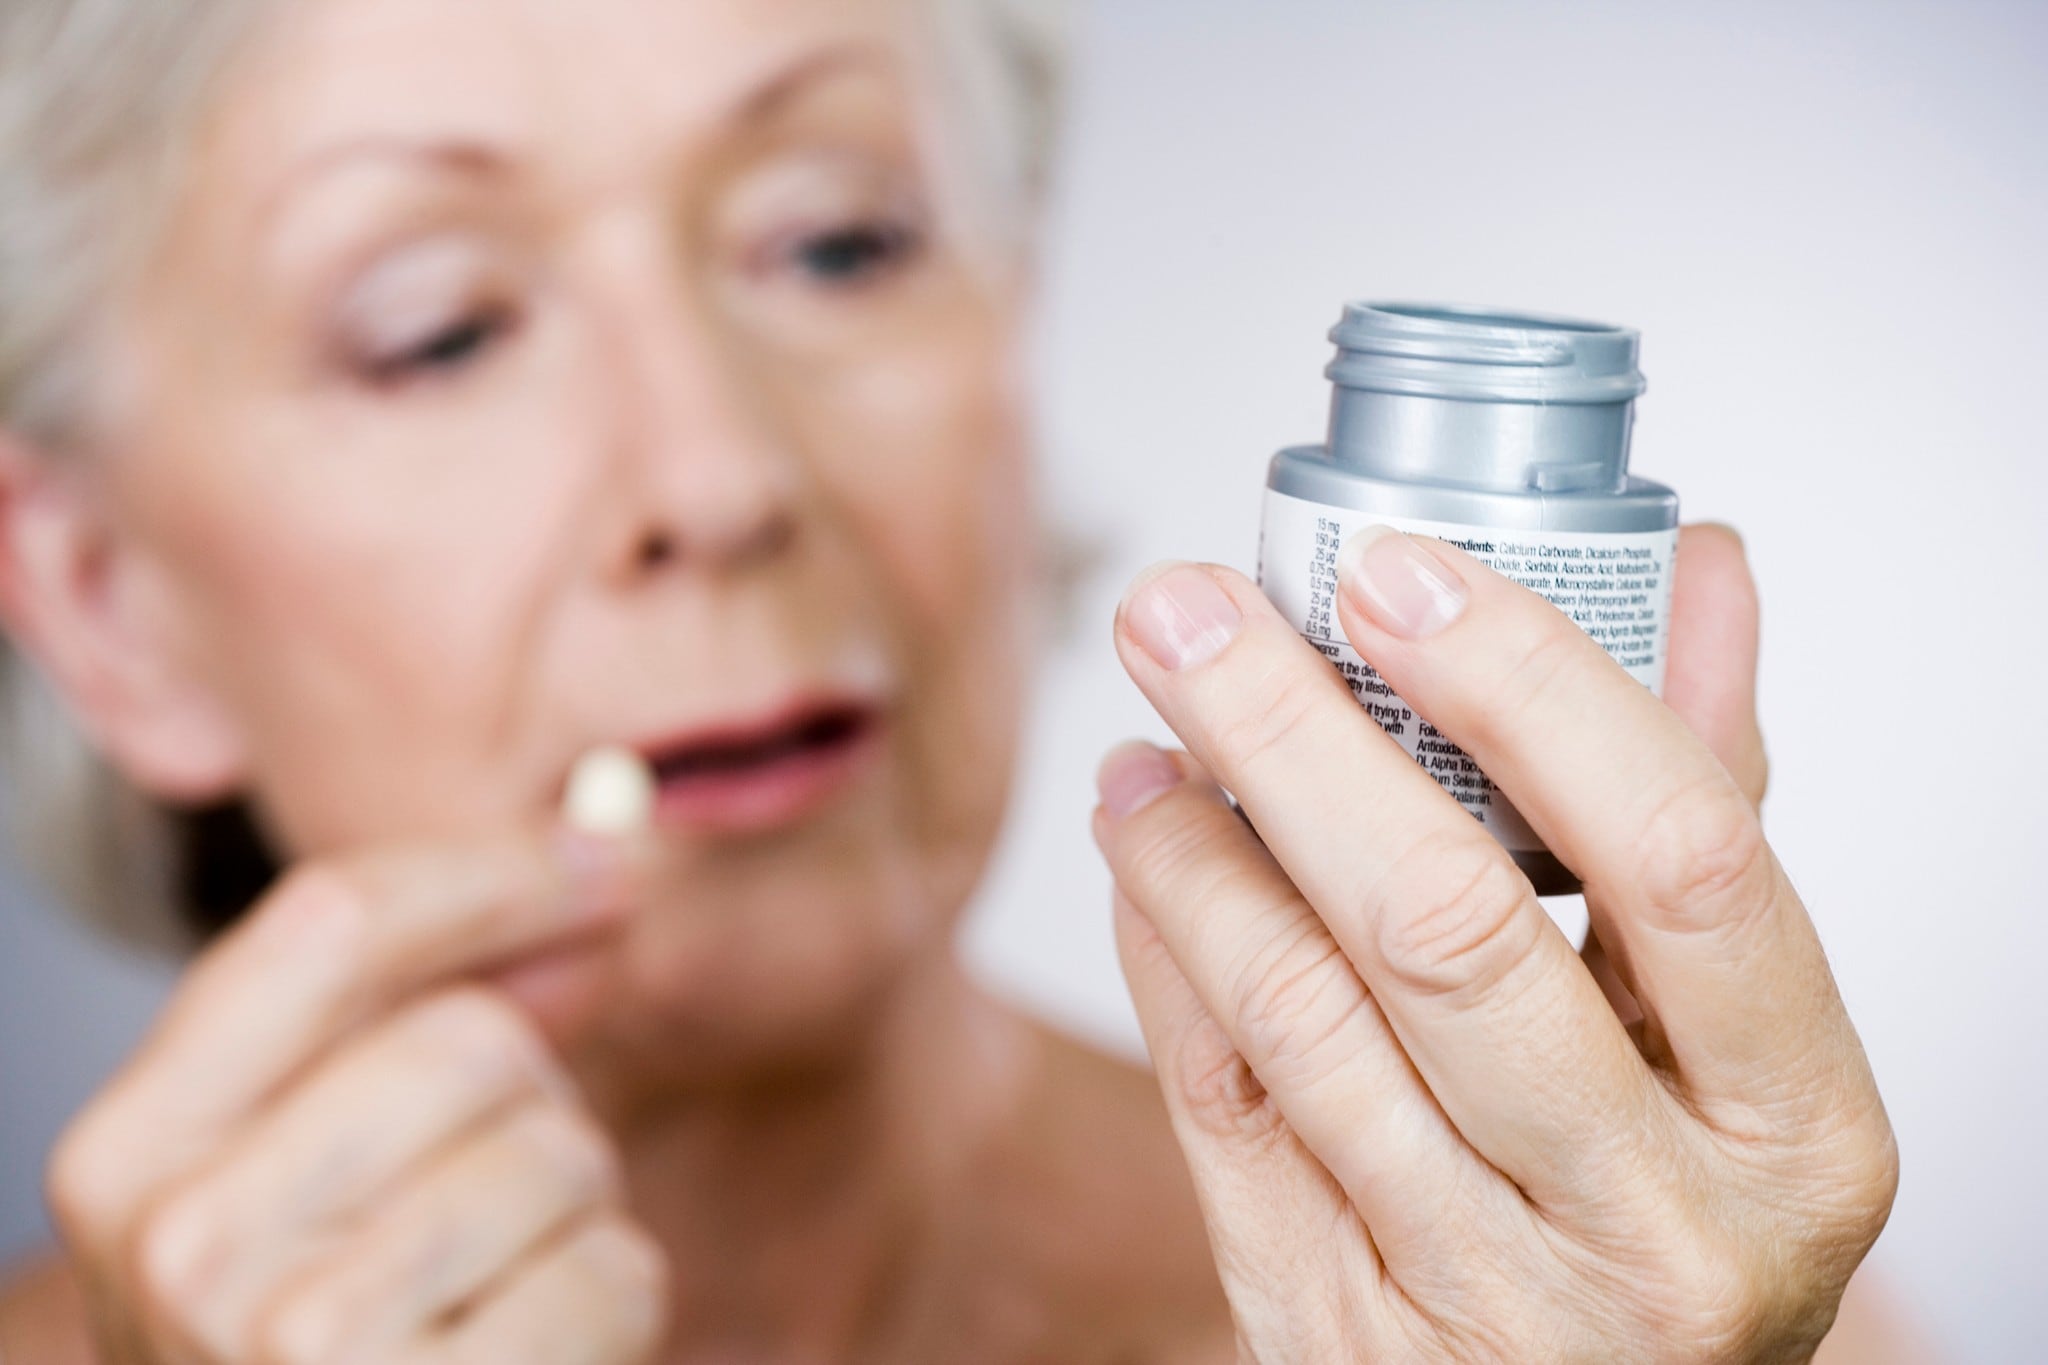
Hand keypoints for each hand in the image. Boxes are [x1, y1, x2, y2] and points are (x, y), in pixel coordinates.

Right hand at [45, 832, 668, 1364]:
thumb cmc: (337, 1351)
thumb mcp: (319, 1179)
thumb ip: (420, 1021)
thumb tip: (598, 874)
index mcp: (131, 1155)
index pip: (330, 924)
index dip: (492, 874)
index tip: (606, 864)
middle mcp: (188, 1246)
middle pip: (470, 1038)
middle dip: (532, 1103)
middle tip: (493, 1207)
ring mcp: (296, 1346)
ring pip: (561, 1149)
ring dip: (573, 1215)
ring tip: (496, 1299)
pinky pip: (616, 1270)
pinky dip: (612, 1308)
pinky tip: (534, 1362)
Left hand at [1093, 525, 1895, 1361]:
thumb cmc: (1676, 1199)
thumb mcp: (1735, 1034)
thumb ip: (1705, 803)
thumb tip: (1698, 572)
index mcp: (1797, 1128)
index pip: (1677, 853)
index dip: (1529, 685)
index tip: (1395, 571)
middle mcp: (1653, 1229)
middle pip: (1445, 928)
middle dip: (1289, 735)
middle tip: (1185, 611)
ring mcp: (1486, 1300)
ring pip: (1298, 1016)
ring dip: (1196, 846)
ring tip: (1151, 736)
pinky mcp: (1335, 1332)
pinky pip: (1220, 1103)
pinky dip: (1169, 951)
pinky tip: (1149, 855)